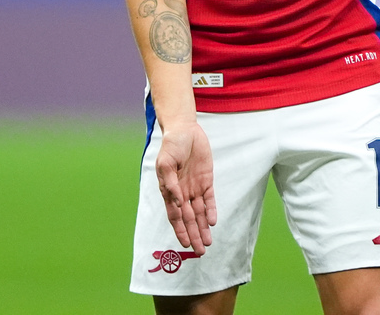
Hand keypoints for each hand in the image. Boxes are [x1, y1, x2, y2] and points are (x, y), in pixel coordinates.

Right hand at [156, 122, 216, 254]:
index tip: (185, 244)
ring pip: (200, 212)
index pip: (175, 215)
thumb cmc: (171, 145)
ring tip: (207, 242)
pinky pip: (209, 198)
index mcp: (169, 190)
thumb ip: (170, 182)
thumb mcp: (166, 163)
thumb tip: (176, 200)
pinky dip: (211, 210)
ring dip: (203, 227)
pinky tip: (213, 221)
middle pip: (189, 218)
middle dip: (194, 234)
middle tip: (200, 251)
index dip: (180, 230)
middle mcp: (182, 192)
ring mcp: (194, 187)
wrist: (184, 129)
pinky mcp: (206, 180)